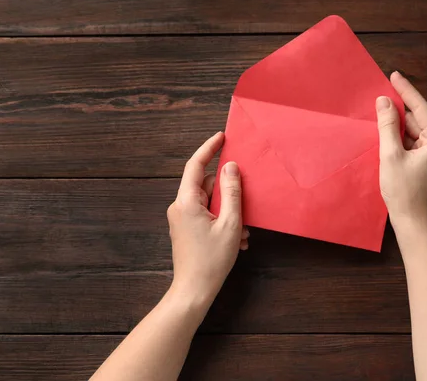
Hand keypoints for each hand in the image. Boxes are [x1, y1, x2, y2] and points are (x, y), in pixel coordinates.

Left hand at [166, 132, 248, 305]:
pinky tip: (236, 239)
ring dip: (230, 212)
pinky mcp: (186, 229)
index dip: (209, 148)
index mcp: (186, 202)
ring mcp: (182, 219)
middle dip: (229, 194)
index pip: (196, 165)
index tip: (222, 137)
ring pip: (210, 202)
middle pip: (207, 186)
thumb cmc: (212, 259)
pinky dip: (223, 222)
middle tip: (246, 206)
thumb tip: (231, 167)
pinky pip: (207, 215)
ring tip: (243, 233)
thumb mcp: (230, 223)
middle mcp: (180, 207)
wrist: (194, 290)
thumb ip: (232, 192)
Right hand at [376, 71, 426, 233]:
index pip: (422, 108)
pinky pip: (414, 144)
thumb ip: (388, 126)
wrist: (414, 226)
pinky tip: (386, 132)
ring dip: (399, 124)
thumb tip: (384, 101)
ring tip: (381, 110)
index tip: (394, 75)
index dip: (406, 91)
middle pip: (420, 120)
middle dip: (401, 107)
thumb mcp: (391, 155)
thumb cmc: (404, 193)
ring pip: (416, 132)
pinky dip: (401, 138)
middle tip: (383, 91)